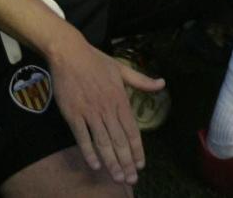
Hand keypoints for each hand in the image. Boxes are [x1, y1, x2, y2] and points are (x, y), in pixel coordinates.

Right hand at [46, 26, 162, 184]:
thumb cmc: (96, 61)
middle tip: (131, 179)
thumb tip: (162, 84)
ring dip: (111, 162)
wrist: (70, 53)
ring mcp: (90, 112)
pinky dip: (89, 152)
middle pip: (119, 140)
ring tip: (118, 177)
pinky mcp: (73, 114)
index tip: (141, 164)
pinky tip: (96, 165)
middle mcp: (107, 108)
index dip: (137, 149)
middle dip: (126, 162)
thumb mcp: (121, 69)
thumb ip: (141, 80)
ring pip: (103, 142)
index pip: (132, 130)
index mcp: (120, 99)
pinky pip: (82, 137)